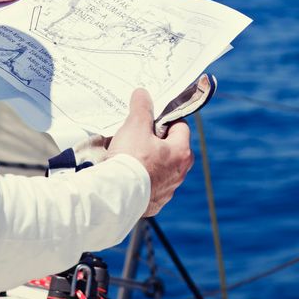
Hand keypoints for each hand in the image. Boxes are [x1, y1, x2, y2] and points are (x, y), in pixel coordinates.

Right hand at [107, 89, 192, 216]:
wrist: (116, 195)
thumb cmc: (130, 158)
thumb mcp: (135, 125)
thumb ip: (141, 108)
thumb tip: (143, 94)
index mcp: (181, 152)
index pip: (181, 127)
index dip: (166, 119)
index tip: (152, 117)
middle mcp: (179, 173)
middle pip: (173, 150)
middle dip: (159, 142)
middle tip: (141, 136)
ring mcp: (168, 191)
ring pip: (163, 170)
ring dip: (151, 163)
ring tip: (131, 157)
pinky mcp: (154, 204)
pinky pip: (151, 187)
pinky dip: (143, 181)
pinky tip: (129, 176)